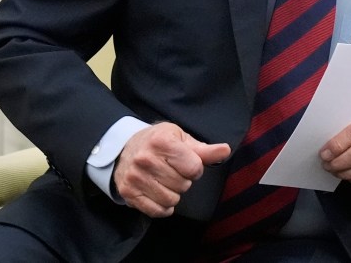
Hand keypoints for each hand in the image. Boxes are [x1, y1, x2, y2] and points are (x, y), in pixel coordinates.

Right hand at [114, 122, 229, 217]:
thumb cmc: (158, 142)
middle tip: (173, 171)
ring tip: (165, 181)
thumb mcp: (181, 139)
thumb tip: (226, 150)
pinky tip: (159, 193)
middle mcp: (145, 159)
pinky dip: (163, 206)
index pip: (193, 168)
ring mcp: (135, 177)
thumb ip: (204, 150)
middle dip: (183, 180)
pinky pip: (156, 210)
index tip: (187, 163)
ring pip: (171, 200)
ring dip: (173, 194)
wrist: (124, 148)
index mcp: (162, 142)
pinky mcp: (128, 193)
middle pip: (183, 185)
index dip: (195, 168)